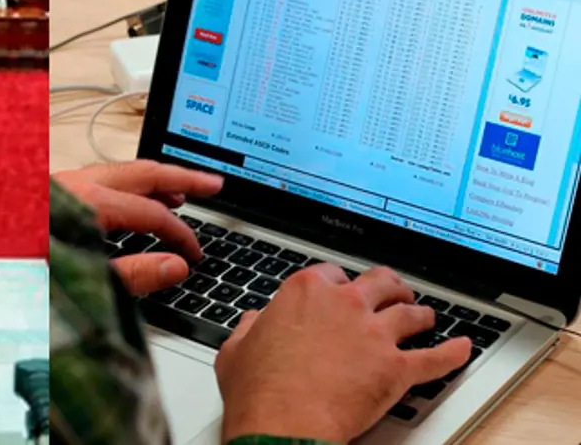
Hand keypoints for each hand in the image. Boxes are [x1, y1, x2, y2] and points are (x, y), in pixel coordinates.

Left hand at [54, 160, 222, 294]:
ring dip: (156, 180)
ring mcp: (62, 185)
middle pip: (143, 173)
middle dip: (182, 178)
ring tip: (181, 193)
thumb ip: (132, 275)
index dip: (180, 233)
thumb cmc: (22, 272)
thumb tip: (175, 266)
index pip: (152, 214)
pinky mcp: (52, 194)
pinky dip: (128, 185)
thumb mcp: (83, 280)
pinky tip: (135, 199)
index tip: (194, 254)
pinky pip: (101, 178)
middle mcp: (76, 184)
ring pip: (122, 171)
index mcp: (88, 202)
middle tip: (213, 185)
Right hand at [215, 265, 471, 442]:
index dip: (338, 284)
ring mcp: (374, 334)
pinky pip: (434, 358)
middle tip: (393, 292)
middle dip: (389, 286)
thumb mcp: (236, 349)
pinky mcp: (395, 368)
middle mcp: (345, 305)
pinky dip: (452, 353)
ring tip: (426, 316)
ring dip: (421, 314)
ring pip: (410, 313)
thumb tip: (252, 322)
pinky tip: (462, 348)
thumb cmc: (259, 390)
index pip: (331, 274)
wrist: (283, 423)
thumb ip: (248, 329)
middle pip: (379, 282)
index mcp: (306, 292)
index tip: (339, 292)